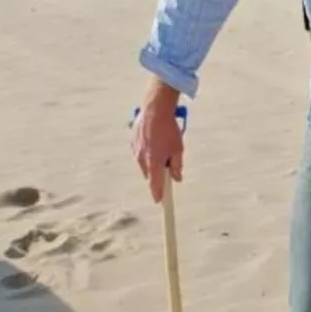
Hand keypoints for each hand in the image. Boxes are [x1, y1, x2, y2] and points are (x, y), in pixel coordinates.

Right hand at [131, 88, 183, 202]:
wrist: (155, 110)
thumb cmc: (169, 129)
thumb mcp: (178, 149)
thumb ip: (177, 166)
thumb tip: (177, 178)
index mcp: (154, 162)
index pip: (155, 184)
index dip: (157, 194)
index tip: (159, 201)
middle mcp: (141, 158)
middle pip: (149, 173)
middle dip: (157, 172)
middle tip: (168, 162)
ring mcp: (135, 150)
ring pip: (143, 163)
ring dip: (151, 160)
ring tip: (161, 146)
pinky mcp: (132, 142)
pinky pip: (139, 152)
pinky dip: (146, 150)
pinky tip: (153, 140)